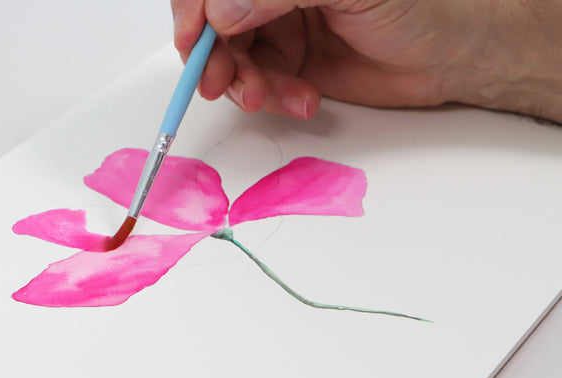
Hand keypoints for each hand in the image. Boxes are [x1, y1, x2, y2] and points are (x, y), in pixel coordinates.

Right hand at [172, 0, 561, 122]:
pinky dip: (269, 97)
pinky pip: (255, 85)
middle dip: (211, 55)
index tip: (195, 37)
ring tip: (265, 97)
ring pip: (228, 58)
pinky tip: (300, 99)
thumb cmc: (418, 7)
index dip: (194, 8)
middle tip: (221, 82)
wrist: (452, 57)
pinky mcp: (287, 65)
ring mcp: (277, 27)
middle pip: (212, 21)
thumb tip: (221, 10)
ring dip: (241, 83)